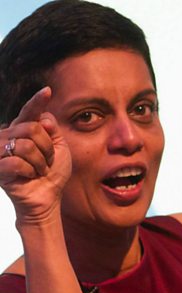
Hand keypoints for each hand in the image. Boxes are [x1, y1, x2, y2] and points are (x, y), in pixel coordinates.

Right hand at [0, 87, 71, 223]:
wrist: (47, 196)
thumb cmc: (52, 173)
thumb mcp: (59, 149)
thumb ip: (53, 130)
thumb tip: (43, 119)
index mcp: (25, 130)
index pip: (31, 113)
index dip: (37, 102)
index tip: (48, 91)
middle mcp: (10, 135)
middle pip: (33, 129)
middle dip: (47, 148)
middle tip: (47, 161)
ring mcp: (1, 151)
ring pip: (26, 145)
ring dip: (40, 162)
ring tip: (38, 170)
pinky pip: (17, 162)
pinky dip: (30, 172)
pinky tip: (29, 176)